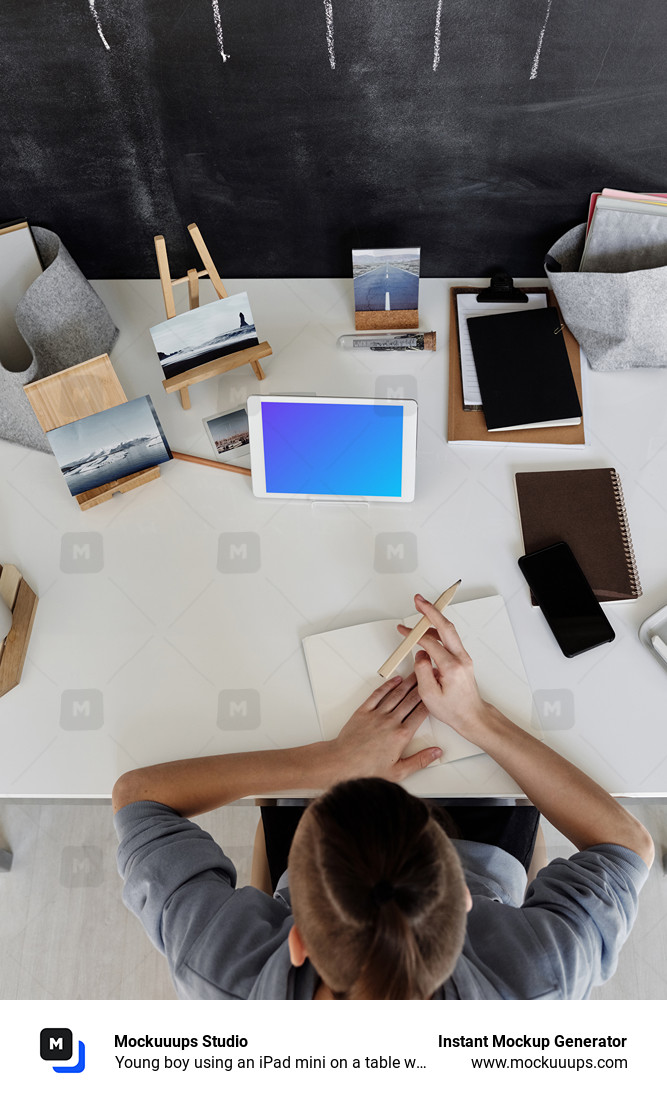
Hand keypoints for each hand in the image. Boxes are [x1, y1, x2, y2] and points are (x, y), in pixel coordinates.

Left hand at [330, 672, 440, 782]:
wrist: (343, 763)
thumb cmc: (367, 769)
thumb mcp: (398, 771)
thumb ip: (420, 760)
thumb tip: (436, 753)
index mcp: (401, 735)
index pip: (420, 713)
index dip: (430, 701)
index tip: (435, 693)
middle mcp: (390, 722)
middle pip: (410, 700)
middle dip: (421, 687)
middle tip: (429, 677)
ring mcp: (377, 715)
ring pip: (396, 694)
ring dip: (408, 683)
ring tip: (416, 674)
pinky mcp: (364, 712)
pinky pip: (378, 695)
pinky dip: (387, 686)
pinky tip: (395, 680)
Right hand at [396, 594, 487, 736]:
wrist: (472, 716)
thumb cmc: (453, 710)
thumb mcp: (429, 695)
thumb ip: (422, 670)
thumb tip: (420, 653)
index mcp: (451, 667)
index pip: (430, 643)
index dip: (414, 634)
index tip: (403, 630)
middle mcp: (460, 658)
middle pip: (446, 627)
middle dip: (431, 611)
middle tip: (419, 600)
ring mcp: (464, 657)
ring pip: (449, 631)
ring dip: (435, 619)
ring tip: (421, 611)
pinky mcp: (462, 659)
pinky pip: (450, 640)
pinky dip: (439, 631)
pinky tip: (429, 631)